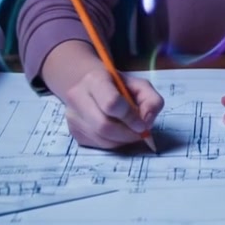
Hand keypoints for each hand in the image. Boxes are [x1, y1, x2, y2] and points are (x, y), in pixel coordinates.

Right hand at [41, 41, 163, 149]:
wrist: (91, 87)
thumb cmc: (118, 86)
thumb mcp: (140, 86)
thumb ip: (152, 100)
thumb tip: (146, 123)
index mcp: (95, 79)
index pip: (111, 103)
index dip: (129, 117)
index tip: (142, 124)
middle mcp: (77, 96)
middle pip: (104, 126)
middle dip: (127, 134)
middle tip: (139, 133)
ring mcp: (72, 116)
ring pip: (101, 139)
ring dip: (122, 141)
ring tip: (130, 132)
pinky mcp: (73, 131)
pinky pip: (97, 145)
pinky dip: (113, 143)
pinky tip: (118, 134)